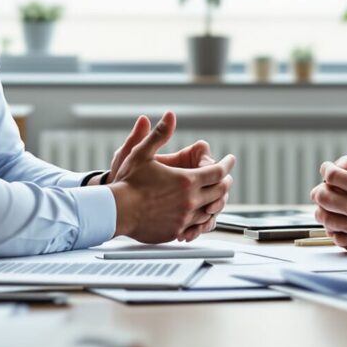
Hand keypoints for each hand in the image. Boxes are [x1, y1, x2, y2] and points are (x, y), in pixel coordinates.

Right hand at [108, 112, 236, 242]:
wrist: (116, 211)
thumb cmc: (128, 182)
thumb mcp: (142, 153)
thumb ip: (159, 134)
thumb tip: (170, 116)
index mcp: (186, 180)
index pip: (218, 172)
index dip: (227, 164)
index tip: (230, 160)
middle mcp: (190, 200)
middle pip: (220, 191)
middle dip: (226, 183)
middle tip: (226, 178)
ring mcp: (185, 218)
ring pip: (211, 210)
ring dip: (216, 201)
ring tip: (215, 195)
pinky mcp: (177, 231)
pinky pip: (197, 226)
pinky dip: (202, 219)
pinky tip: (200, 214)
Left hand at [309, 123, 346, 255]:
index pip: (332, 176)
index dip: (326, 169)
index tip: (328, 168)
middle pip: (322, 197)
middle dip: (319, 190)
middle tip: (322, 188)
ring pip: (327, 220)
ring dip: (323, 211)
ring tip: (327, 206)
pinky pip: (339, 239)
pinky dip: (334, 231)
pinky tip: (339, 225)